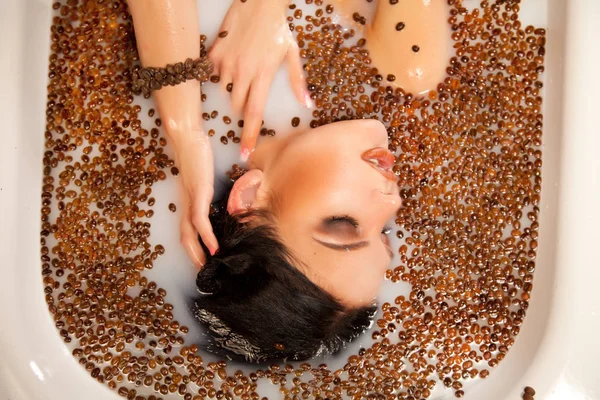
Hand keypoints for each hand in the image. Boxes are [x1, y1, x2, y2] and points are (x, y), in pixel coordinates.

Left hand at [172, 131, 217, 267]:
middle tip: (203, 272)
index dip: (192, 246)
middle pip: (185, 237)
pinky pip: (200, 221)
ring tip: (208, 266)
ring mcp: (191, 200)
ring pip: (190, 233)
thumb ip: (204, 186)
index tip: (202, 260)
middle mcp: (186, 204)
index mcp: (187, 201)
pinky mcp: (198, 194)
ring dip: (198, 252)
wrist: (187, 137)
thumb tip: (212, 193)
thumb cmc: (195, 153)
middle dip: (193, 256)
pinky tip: (214, 248)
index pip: (186, 230)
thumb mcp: (201, 175)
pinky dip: (206, 236)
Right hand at [209, 0, 311, 159]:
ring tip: (243, 74)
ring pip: (224, 92)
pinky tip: (231, 63)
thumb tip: (307, 104)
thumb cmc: (278, 29)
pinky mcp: (215, 53)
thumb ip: (298, 81)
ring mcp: (226, 62)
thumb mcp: (292, 54)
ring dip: (233, 91)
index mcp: (263, 75)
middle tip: (251, 92)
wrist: (259, 2)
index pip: (254, 114)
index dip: (249, 136)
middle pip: (238, 107)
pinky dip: (220, 75)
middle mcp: (242, 72)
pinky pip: (213, 75)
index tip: (244, 154)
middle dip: (244, 108)